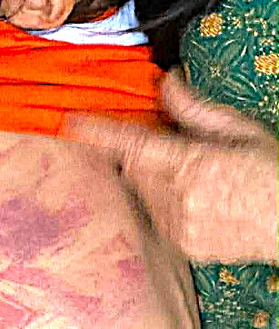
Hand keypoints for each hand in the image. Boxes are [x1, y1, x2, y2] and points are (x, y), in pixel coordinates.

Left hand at [62, 68, 276, 262]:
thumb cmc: (275, 174)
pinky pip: (154, 214)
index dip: (98, 133)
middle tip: (171, 148)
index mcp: (192, 166)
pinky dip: (162, 200)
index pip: (132, 144)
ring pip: (140, 191)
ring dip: (152, 177)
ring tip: (194, 177)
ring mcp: (177, 227)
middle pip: (132, 167)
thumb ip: (195, 109)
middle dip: (140, 153)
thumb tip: (166, 82)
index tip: (70, 123)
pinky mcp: (181, 246)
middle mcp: (177, 199)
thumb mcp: (242, 132)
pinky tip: (196, 199)